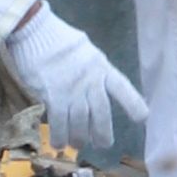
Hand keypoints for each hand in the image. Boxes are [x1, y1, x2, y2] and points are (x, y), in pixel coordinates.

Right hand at [5, 0, 147, 163]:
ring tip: (77, 144)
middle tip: (103, 145)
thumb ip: (92, 69)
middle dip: (103, 134)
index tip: (142, 118)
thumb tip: (93, 85)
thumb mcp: (85, 50)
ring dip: (79, 138)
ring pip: (81, 123)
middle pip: (102, 114)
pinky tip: (58, 144)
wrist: (35, 31)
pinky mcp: (54, 96)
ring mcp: (72, 90)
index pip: (122, 88)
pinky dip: (59, 136)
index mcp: (101, 67)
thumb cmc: (58, 39)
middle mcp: (90, 81)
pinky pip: (60, 123)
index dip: (133, 104)